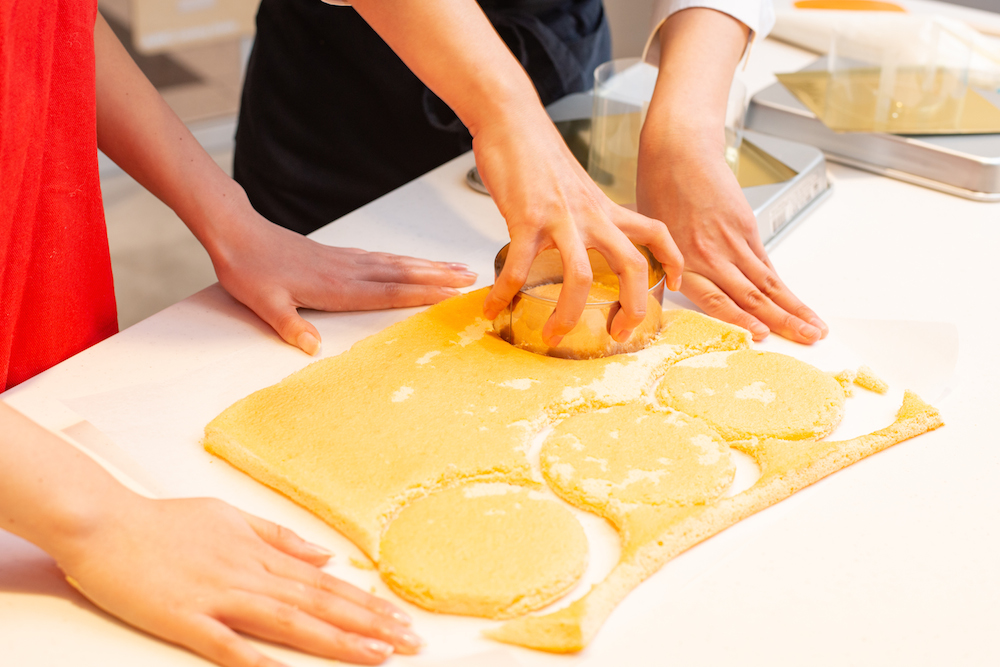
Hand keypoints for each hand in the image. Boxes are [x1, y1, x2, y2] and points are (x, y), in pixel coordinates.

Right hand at [55, 496, 420, 665]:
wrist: (104, 521)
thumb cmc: (164, 521)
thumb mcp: (230, 516)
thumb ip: (279, 536)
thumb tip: (324, 556)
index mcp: (260, 553)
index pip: (325, 584)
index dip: (366, 604)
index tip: (399, 619)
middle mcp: (249, 574)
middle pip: (319, 604)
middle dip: (368, 625)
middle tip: (409, 642)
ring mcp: (219, 596)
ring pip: (290, 621)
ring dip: (337, 639)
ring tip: (377, 655)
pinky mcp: (184, 618)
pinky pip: (228, 644)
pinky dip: (259, 659)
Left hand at [207, 200, 476, 354]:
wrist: (238, 234)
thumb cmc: (250, 270)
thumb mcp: (264, 304)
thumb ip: (290, 325)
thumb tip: (312, 348)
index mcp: (336, 286)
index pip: (388, 291)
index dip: (421, 293)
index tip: (451, 293)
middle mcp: (348, 270)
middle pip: (402, 274)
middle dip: (438, 276)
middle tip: (471, 277)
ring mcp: (346, 260)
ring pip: (396, 263)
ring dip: (428, 266)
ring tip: (455, 267)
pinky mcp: (339, 255)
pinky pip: (382, 258)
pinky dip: (404, 261)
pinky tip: (414, 263)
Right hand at [476, 104, 682, 346]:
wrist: (512, 120)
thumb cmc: (538, 153)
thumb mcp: (576, 187)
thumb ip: (584, 216)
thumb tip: (576, 242)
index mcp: (605, 209)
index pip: (655, 232)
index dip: (672, 260)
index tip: (671, 284)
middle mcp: (591, 216)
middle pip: (631, 266)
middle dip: (631, 307)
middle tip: (618, 333)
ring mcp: (560, 219)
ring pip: (579, 277)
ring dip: (568, 314)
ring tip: (553, 335)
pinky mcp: (526, 219)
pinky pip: (518, 267)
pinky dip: (505, 293)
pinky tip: (494, 306)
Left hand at [636, 134, 826, 343]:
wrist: (679, 152)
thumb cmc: (658, 191)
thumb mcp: (652, 238)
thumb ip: (666, 270)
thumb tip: (668, 298)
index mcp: (682, 262)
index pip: (716, 300)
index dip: (741, 320)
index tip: (762, 336)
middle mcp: (710, 255)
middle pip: (750, 296)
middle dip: (781, 322)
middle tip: (806, 341)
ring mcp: (732, 241)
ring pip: (766, 282)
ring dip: (793, 307)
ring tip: (814, 328)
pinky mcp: (746, 226)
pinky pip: (765, 262)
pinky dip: (781, 284)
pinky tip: (795, 300)